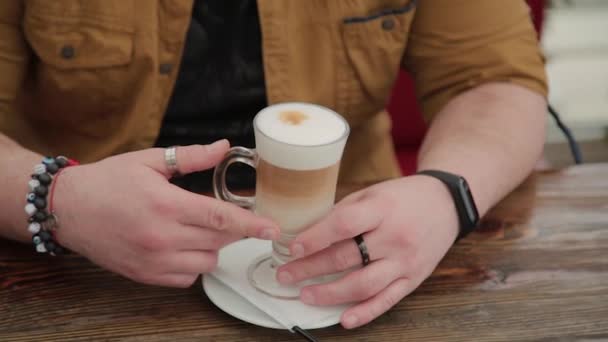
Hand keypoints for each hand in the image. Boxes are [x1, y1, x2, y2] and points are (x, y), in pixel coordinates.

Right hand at [53, 140, 278, 286]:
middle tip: (224, 215)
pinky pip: (186, 278)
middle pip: (219, 241)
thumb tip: (223, 147)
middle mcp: (162, 237)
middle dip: (232, 230)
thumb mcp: (149, 161)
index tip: (272, 230)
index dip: (251, 225)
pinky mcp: (145, 275)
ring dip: (212, 247)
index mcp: (166, 204)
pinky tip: (183, 246)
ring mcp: (153, 260)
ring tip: (196, 229)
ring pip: (206, 262)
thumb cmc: (108, 181)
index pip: (221, 219)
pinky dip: (193, 264)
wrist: (67, 209)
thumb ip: (190, 157)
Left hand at [277, 176, 458, 327]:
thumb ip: (345, 212)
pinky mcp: (413, 279)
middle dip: (311, 268)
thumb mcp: (373, 193)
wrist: (446, 205)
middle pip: (347, 257)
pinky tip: (344, 319)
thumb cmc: (405, 197)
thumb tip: (310, 234)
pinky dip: (364, 313)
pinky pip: (387, 300)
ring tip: (306, 294)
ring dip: (330, 293)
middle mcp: (394, 237)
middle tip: (286, 274)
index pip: (343, 225)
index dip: (315, 238)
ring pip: (363, 284)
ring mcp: (405, 261)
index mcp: (382, 209)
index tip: (293, 247)